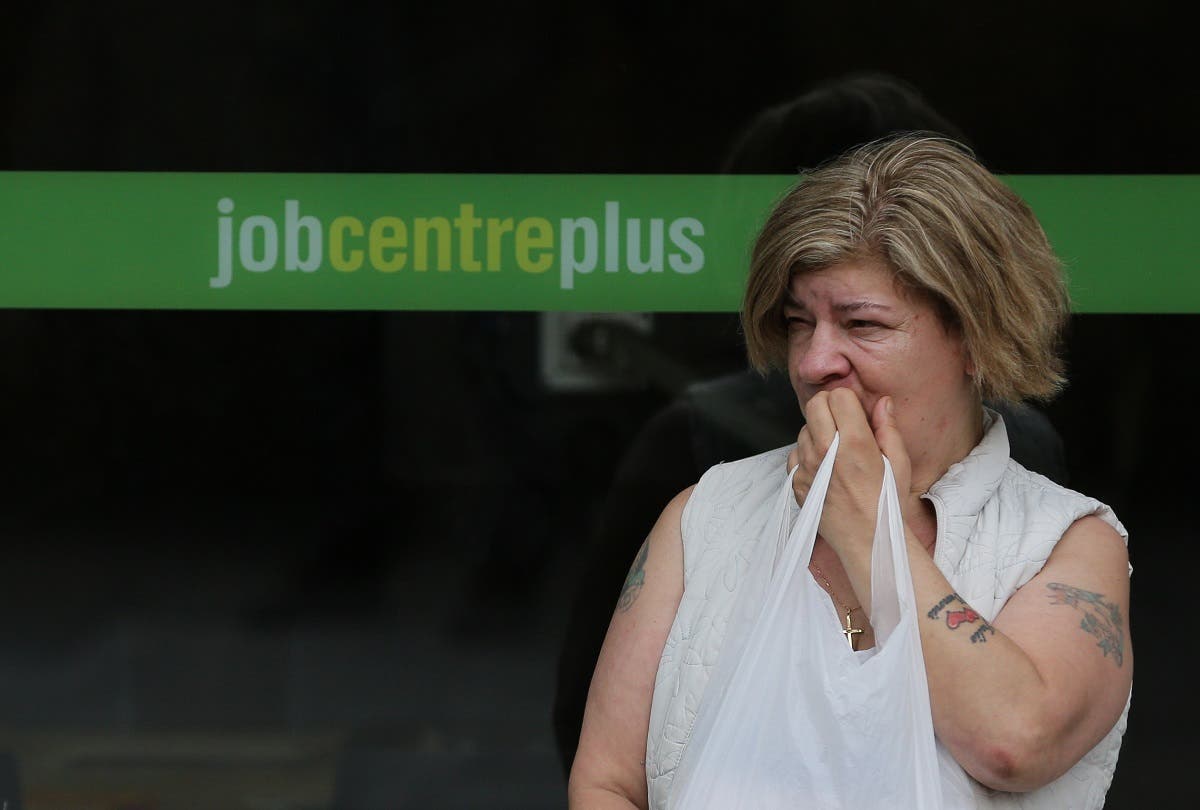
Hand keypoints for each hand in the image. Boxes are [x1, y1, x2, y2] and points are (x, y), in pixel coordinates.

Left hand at [786, 389, 912, 555]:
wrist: (867, 539)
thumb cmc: (886, 502)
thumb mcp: (899, 462)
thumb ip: (887, 427)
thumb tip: (882, 401)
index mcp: (854, 443)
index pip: (838, 396)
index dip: (848, 400)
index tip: (855, 412)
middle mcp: (826, 452)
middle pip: (815, 405)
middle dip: (829, 407)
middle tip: (843, 423)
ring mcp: (807, 467)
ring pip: (803, 429)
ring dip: (817, 432)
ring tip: (836, 451)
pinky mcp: (796, 482)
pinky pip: (794, 454)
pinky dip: (806, 455)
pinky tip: (824, 467)